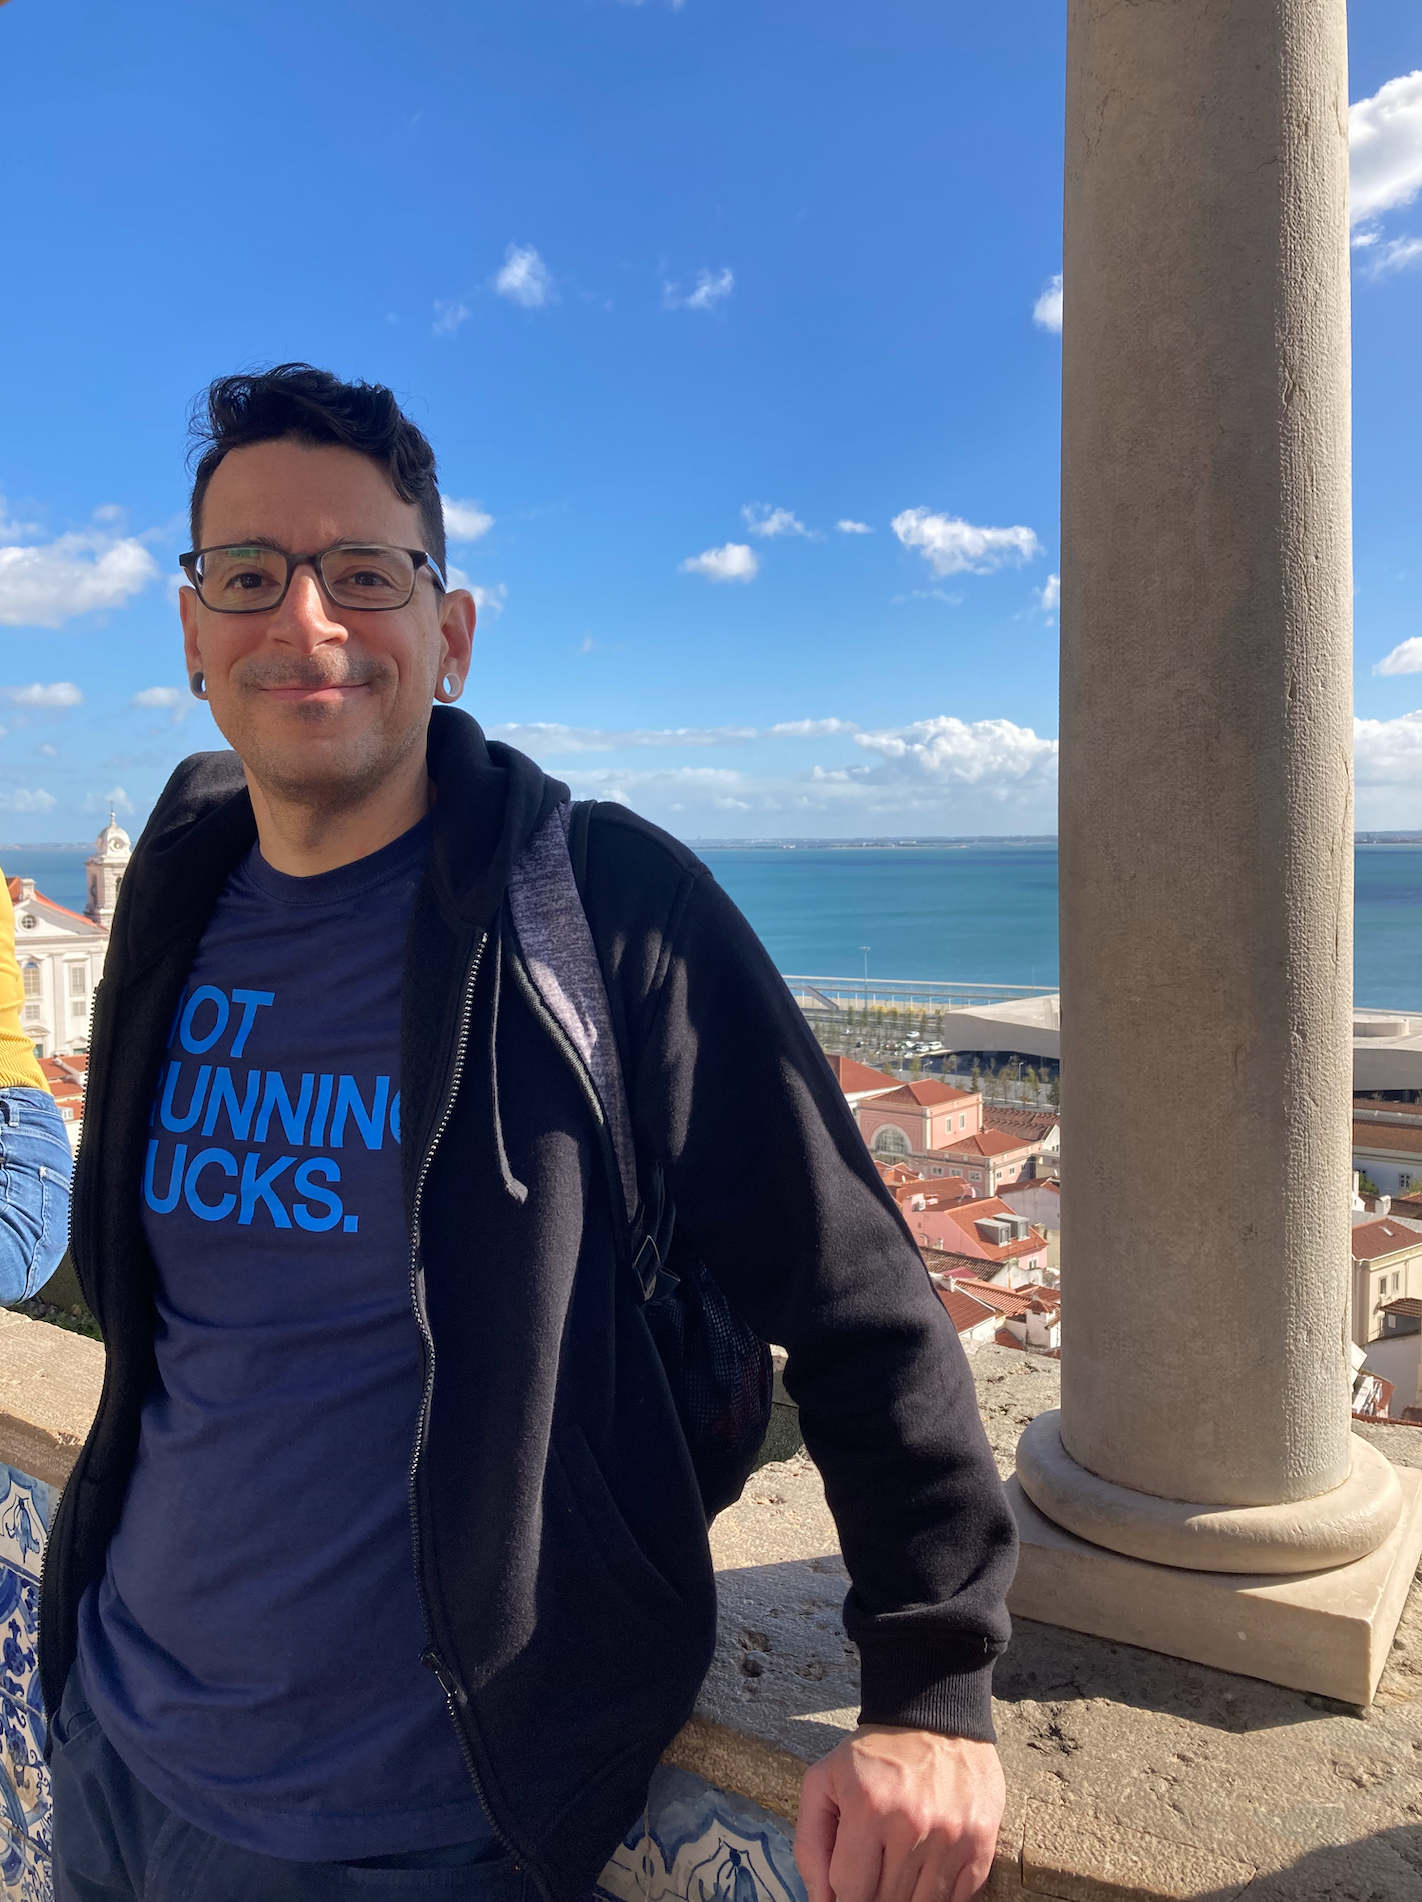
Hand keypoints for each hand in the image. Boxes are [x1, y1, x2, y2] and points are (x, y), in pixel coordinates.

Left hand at [793, 1725, 1004, 1901]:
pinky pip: (959, 1899)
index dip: (844, 1892)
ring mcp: (951, 1837)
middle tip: (874, 1870)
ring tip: (898, 1868)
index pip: (850, 1891)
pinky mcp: (981, 1841)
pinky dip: (940, 1896)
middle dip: (873, 1894)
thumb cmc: (873, 1751)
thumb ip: (810, 1843)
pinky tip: (926, 1872)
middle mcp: (912, 1826)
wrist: (934, 1712)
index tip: (849, 1879)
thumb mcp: (824, 1780)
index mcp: (868, 1810)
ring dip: (906, 1896)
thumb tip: (821, 1901)